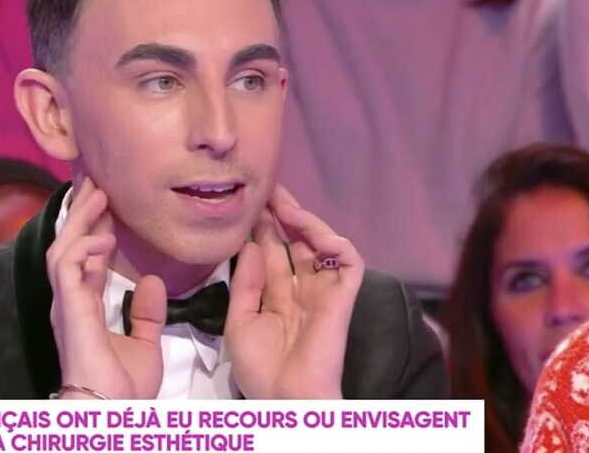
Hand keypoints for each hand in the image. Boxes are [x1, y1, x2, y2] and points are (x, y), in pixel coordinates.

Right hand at [48, 177, 165, 398]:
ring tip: (98, 194)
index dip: (95, 229)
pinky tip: (104, 236)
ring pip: (63, 248)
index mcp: (85, 307)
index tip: (109, 204)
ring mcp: (66, 304)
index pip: (85, 258)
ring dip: (80, 220)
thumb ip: (146, 315)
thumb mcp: (144, 345)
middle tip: (98, 183)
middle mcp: (70, 301)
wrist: (111, 411)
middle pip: (69, 245)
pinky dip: (84, 247)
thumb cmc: (122, 388)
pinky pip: (67, 267)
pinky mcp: (69, 309)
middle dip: (82, 213)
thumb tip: (154, 283)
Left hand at [226, 186, 364, 398]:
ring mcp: (323, 291)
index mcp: (277, 296)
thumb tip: (250, 245)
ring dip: (305, 220)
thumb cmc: (261, 368)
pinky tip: (311, 231)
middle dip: (281, 214)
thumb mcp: (240, 322)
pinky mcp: (342, 297)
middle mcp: (301, 288)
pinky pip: (348, 261)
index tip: (247, 202)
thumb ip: (246, 284)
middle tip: (265, 189)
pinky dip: (334, 242)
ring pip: (322, 244)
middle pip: (295, 241)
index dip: (262, 226)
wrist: (285, 398)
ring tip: (284, 204)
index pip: (272, 251)